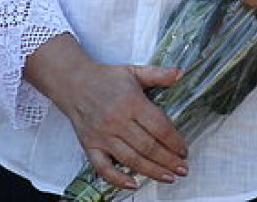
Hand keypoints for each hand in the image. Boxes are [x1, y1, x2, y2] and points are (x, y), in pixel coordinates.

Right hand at [35, 40, 187, 191]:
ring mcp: (103, 136)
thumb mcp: (134, 71)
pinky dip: (118, 179)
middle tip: (182, 169)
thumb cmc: (106, 78)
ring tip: (168, 177)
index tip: (184, 150)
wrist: (73, 82)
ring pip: (131, 159)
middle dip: (168, 160)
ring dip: (152, 171)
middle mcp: (117, 120)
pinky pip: (103, 168)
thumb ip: (158, 74)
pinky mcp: (90, 146)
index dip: (174, 141)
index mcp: (131, 102)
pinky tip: (133, 184)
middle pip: (148, 146)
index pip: (159, 126)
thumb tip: (180, 73)